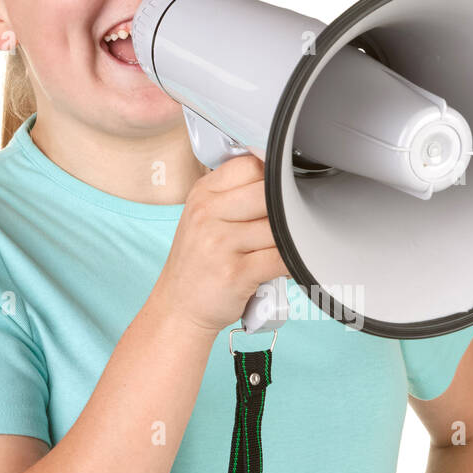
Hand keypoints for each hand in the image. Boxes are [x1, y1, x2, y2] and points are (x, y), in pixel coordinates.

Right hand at [150, 154, 290, 334]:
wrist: (178, 307)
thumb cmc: (199, 263)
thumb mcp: (204, 218)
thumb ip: (234, 196)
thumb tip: (282, 180)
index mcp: (203, 193)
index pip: (250, 165)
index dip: (274, 176)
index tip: (284, 189)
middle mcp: (207, 213)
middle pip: (269, 192)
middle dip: (287, 208)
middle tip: (294, 220)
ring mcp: (219, 243)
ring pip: (278, 226)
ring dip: (292, 237)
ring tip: (290, 245)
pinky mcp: (234, 272)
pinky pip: (280, 258)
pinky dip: (293, 262)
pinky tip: (290, 264)